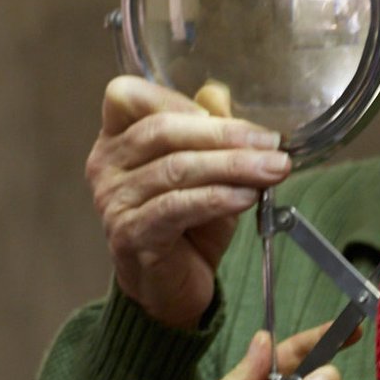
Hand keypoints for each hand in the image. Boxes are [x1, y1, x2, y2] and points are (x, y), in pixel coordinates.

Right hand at [88, 76, 290, 329]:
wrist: (172, 285)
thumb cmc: (186, 224)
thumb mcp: (203, 168)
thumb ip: (207, 130)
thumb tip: (217, 93)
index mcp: (116, 140)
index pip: (126, 96)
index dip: (173, 98)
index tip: (221, 113)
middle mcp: (106, 166)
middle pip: (161, 131)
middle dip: (224, 134)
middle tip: (270, 143)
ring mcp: (113, 202)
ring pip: (175, 169)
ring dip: (233, 166)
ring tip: (273, 169)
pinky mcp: (130, 234)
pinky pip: (177, 207)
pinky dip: (218, 198)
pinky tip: (248, 197)